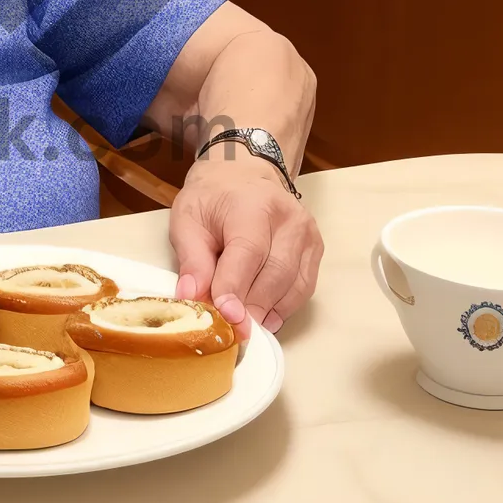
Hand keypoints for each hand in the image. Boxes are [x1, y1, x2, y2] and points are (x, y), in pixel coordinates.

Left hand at [168, 153, 323, 338]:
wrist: (242, 173)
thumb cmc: (212, 198)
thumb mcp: (187, 219)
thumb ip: (191, 259)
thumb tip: (191, 298)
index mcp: (253, 204)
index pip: (248, 252)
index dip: (236, 287)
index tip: (224, 316)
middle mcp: (288, 217)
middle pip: (275, 274)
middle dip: (252, 307)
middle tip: (232, 330)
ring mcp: (307, 233)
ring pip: (294, 286)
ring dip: (268, 311)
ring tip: (245, 325)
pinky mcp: (315, 249)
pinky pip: (304, 287)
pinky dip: (283, 307)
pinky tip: (263, 315)